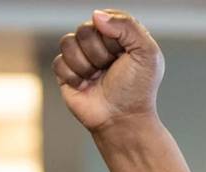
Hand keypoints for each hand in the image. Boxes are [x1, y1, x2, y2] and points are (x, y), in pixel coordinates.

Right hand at [53, 10, 164, 135]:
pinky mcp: (66, 73)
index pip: (103, 18)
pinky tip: (85, 86)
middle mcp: (98, 43)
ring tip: (98, 78)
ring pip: (68, 43)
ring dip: (86, 65)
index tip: (124, 55)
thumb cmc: (137, 90)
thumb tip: (96, 15)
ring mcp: (81, 57)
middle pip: (84, 30)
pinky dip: (73, 77)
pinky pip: (59, 63)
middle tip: (110, 69)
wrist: (123, 120)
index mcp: (118, 34)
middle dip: (99, 53)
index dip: (112, 37)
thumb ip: (128, 25)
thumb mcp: (147, 53)